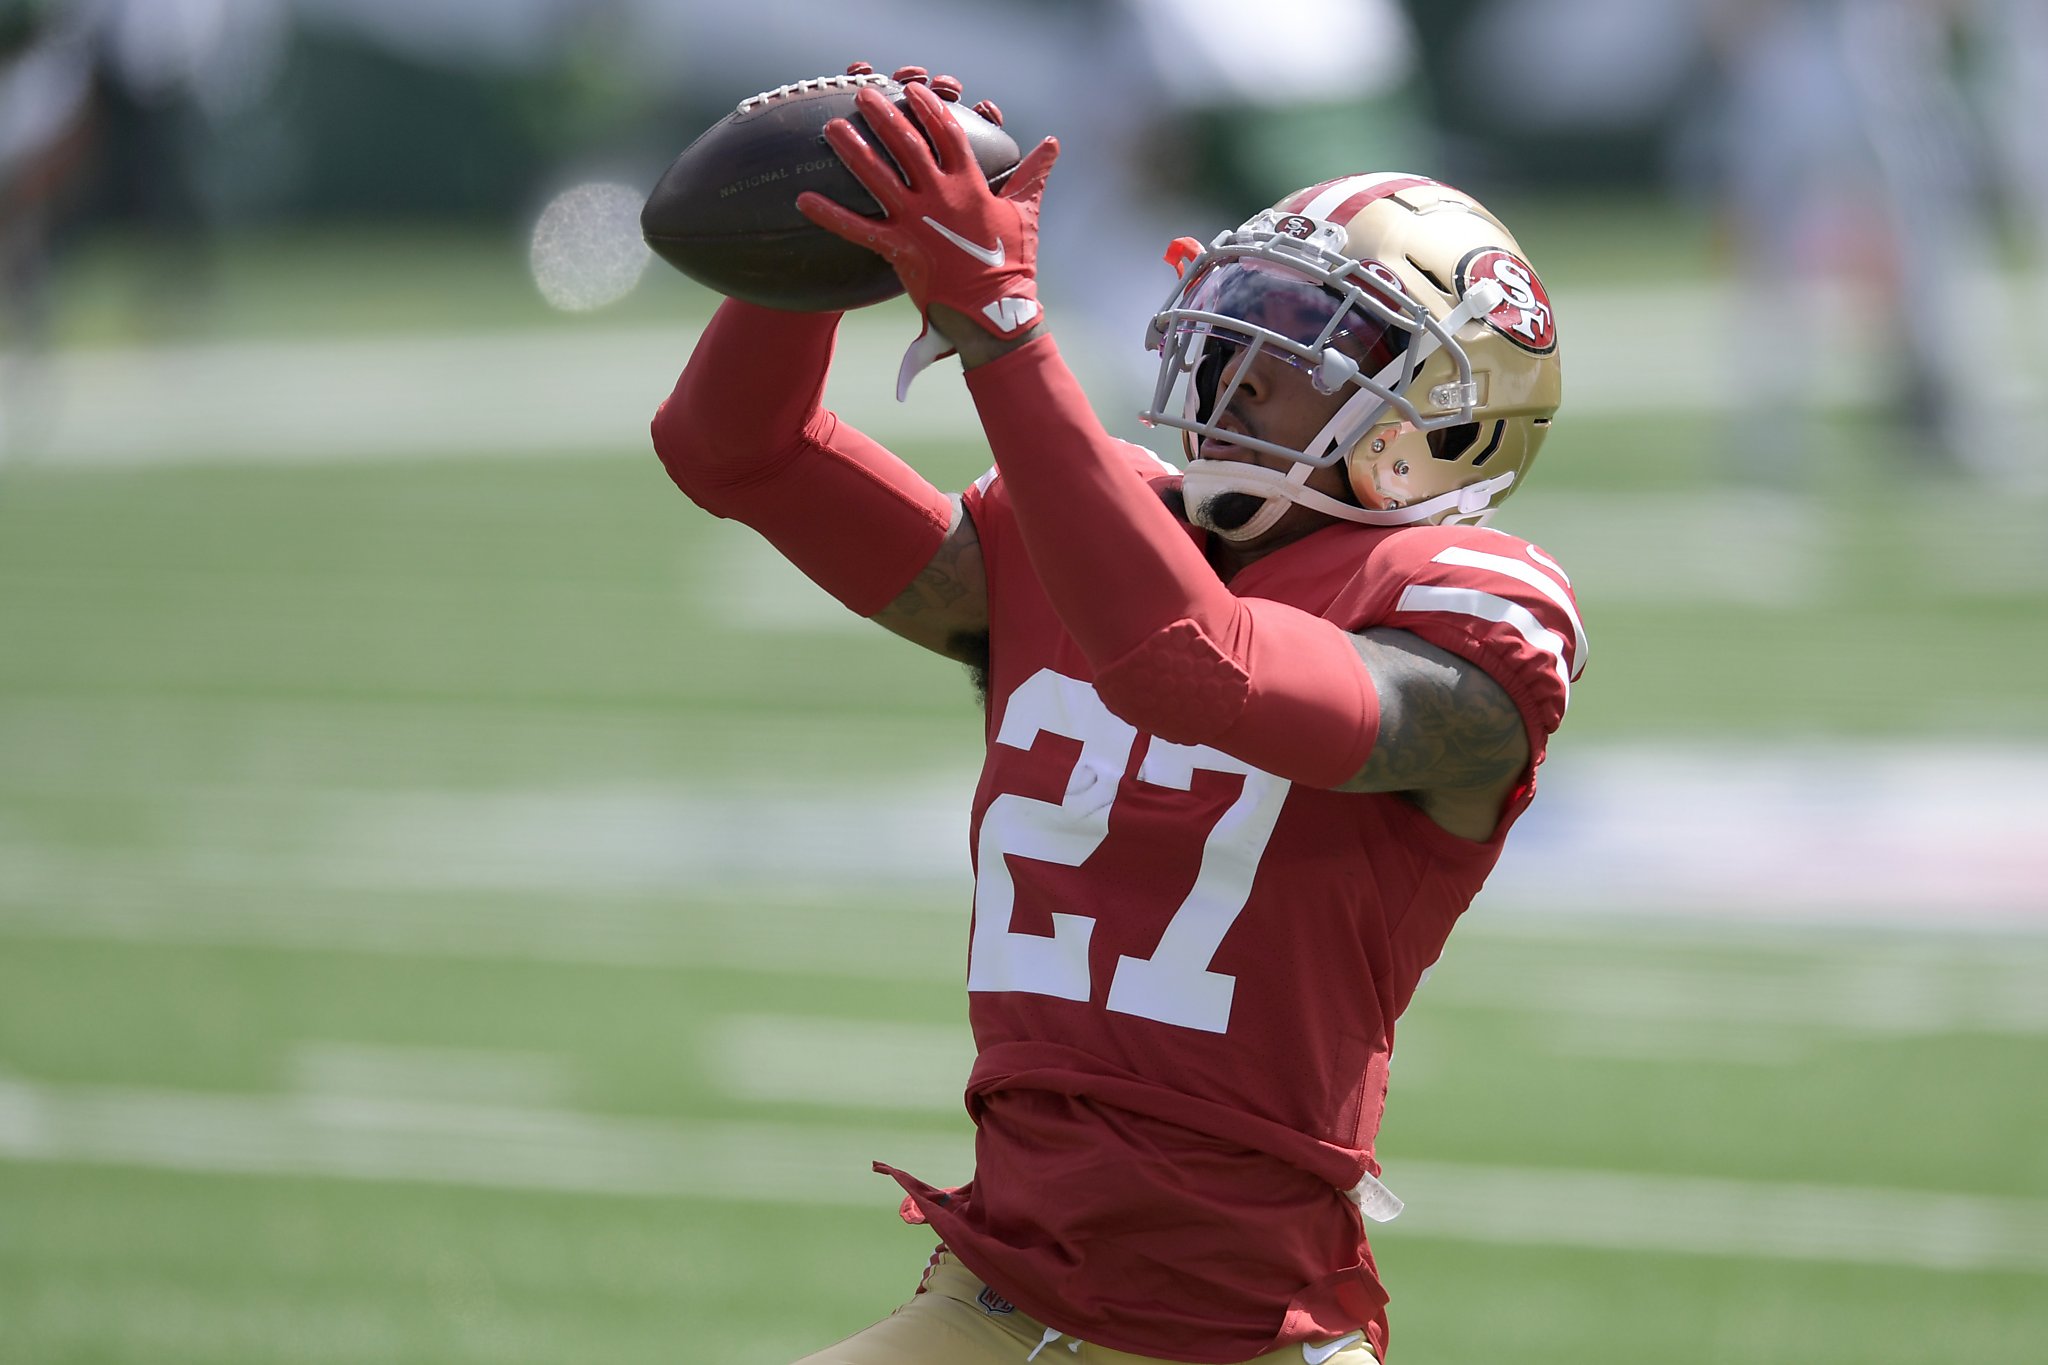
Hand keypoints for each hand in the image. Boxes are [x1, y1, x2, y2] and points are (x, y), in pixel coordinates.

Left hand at [798, 81, 1058, 344]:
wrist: (996, 311)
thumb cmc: (1013, 264)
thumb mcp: (1025, 213)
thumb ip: (1033, 175)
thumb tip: (1053, 144)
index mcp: (971, 184)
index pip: (948, 133)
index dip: (929, 108)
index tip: (912, 90)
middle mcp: (941, 196)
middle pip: (908, 145)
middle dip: (884, 116)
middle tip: (863, 94)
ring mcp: (918, 221)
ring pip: (879, 177)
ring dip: (853, 150)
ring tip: (831, 127)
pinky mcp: (900, 249)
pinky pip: (858, 228)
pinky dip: (830, 214)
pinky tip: (803, 199)